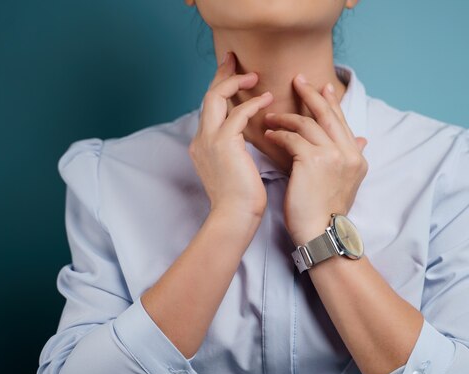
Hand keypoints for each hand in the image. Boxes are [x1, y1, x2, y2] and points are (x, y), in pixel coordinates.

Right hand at [189, 51, 273, 218]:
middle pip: (207, 96)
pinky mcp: (223, 144)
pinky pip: (237, 114)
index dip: (220, 89)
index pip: (209, 109)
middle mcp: (201, 140)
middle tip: (236, 60)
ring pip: (215, 98)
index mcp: (203, 145)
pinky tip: (267, 99)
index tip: (234, 75)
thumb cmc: (242, 200)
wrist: (235, 217)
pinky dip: (252, 104)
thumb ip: (237, 150)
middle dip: (221, 76)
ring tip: (254, 76)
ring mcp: (209, 141)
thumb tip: (249, 139)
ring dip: (234, 83)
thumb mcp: (236, 169)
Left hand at [263, 73, 367, 245]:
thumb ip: (351, 156)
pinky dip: (279, 134)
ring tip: (270, 117)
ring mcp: (332, 155)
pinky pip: (292, 138)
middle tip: (297, 80)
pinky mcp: (312, 161)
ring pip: (307, 124)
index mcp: (356, 156)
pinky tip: (268, 135)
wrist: (321, 234)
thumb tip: (362, 139)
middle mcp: (348, 152)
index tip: (321, 87)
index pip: (341, 121)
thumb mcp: (346, 183)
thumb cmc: (326, 212)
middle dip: (311, 94)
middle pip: (327, 114)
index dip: (330, 103)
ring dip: (286, 118)